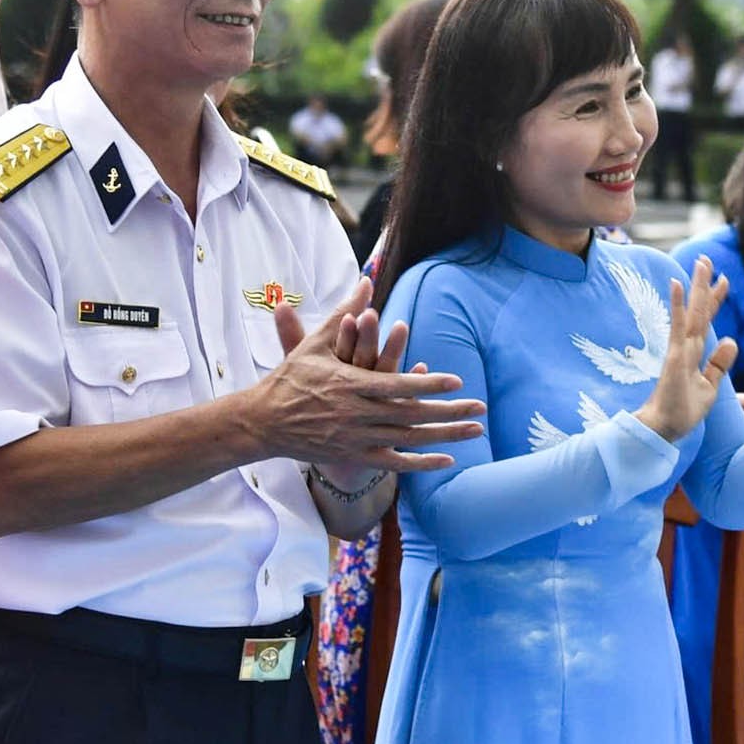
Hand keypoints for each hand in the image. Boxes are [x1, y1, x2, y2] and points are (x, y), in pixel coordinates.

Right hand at [252, 276, 486, 471]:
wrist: (263, 421)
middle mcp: (356, 414)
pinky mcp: (353, 455)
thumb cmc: (290, 377)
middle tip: (480, 407)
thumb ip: (346, 311)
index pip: (396, 385)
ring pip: (407, 439)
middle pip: (410, 415)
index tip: (456, 382)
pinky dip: (420, 463)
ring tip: (474, 430)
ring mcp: (355, 438)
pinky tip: (447, 459)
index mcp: (349, 384)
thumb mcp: (317, 342)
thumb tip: (368, 281)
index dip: (427, 384)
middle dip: (449, 412)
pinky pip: (393, 462)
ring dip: (444, 436)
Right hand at [635, 258, 740, 443]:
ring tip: (700, 262)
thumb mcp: (711, 386)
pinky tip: (677, 284)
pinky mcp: (674, 356)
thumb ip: (720, 363)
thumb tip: (731, 340)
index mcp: (696, 353)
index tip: (723, 279)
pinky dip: (678, 305)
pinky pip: (679, 326)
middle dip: (705, 284)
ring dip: (696, 286)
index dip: (716, 299)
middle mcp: (687, 346)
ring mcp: (679, 348)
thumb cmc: (684, 411)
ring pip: (692, 312)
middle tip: (706, 259)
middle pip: (700, 310)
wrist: (667, 429)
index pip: (708, 320)